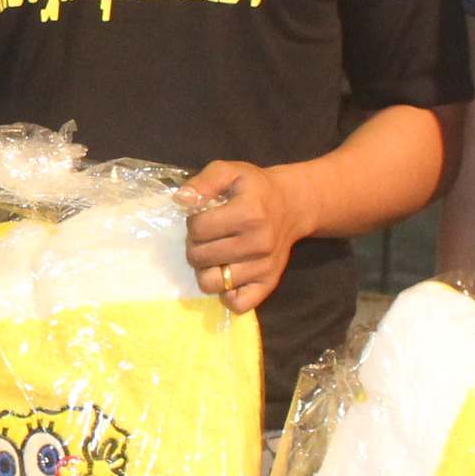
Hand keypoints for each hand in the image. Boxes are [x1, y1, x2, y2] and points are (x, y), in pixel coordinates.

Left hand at [182, 160, 309, 313]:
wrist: (293, 205)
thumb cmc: (255, 188)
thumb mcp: (230, 171)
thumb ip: (203, 181)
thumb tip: (181, 200)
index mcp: (248, 214)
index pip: (197, 229)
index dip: (193, 222)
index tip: (204, 217)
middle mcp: (258, 243)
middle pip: (199, 257)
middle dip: (195, 245)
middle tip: (208, 236)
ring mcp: (264, 267)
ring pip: (211, 283)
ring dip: (205, 269)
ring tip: (215, 255)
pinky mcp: (268, 284)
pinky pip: (238, 304)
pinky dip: (227, 294)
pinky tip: (228, 274)